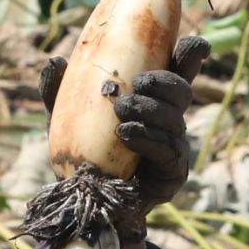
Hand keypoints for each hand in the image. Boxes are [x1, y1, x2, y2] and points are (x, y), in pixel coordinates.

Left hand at [38, 33, 206, 208]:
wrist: (84, 204)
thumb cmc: (81, 154)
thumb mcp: (66, 120)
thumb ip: (61, 93)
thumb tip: (55, 62)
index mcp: (152, 100)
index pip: (179, 72)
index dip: (191, 55)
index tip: (193, 44)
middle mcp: (168, 121)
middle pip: (182, 91)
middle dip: (164, 82)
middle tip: (138, 81)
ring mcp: (174, 148)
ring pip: (175, 120)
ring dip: (150, 109)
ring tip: (121, 109)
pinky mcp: (171, 175)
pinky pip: (167, 151)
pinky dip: (146, 138)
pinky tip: (125, 133)